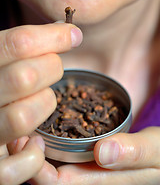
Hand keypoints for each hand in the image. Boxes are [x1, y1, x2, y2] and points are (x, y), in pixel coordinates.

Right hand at [0, 23, 82, 184]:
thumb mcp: (2, 59)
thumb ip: (24, 46)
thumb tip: (68, 31)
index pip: (18, 43)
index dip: (53, 37)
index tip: (73, 35)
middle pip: (25, 77)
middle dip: (52, 69)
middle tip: (54, 67)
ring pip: (23, 117)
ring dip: (45, 105)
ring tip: (46, 100)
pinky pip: (18, 166)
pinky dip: (34, 154)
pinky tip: (37, 141)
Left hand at [10, 127, 159, 184]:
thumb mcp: (155, 150)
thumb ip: (134, 151)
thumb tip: (104, 152)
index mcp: (106, 182)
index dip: (42, 172)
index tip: (31, 146)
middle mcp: (92, 180)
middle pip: (56, 178)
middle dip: (33, 162)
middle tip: (17, 139)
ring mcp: (90, 170)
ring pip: (58, 168)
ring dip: (38, 154)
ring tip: (24, 133)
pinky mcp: (90, 158)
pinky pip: (66, 157)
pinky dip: (50, 147)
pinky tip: (41, 132)